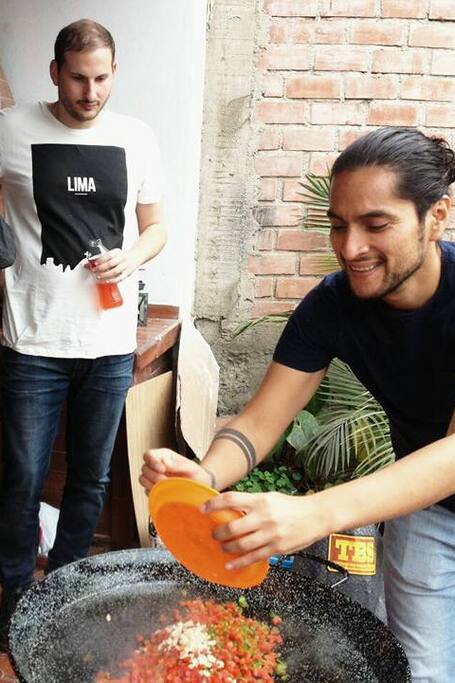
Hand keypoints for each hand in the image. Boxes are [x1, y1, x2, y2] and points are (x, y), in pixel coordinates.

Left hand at [85, 248, 138, 282]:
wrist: (135, 257)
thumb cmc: (122, 256)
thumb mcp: (114, 254)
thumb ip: (102, 258)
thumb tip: (88, 264)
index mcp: (118, 252)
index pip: (108, 255)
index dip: (101, 260)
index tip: (94, 263)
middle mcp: (122, 258)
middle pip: (111, 263)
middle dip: (101, 268)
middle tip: (94, 270)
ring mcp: (125, 266)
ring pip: (115, 271)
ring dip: (105, 275)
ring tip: (99, 276)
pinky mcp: (127, 273)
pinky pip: (120, 278)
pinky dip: (113, 280)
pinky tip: (107, 281)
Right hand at [140, 448, 210, 491]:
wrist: (200, 488)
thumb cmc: (196, 474)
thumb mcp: (191, 467)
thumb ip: (179, 464)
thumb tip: (165, 463)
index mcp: (164, 456)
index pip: (149, 454)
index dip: (152, 461)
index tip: (162, 469)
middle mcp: (156, 465)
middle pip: (144, 468)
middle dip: (153, 475)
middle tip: (165, 481)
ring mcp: (154, 478)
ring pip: (142, 479)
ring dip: (151, 484)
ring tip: (164, 488)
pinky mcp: (154, 489)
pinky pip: (146, 491)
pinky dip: (153, 492)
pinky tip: (163, 494)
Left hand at [202, 490, 330, 569]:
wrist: (316, 516)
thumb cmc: (290, 506)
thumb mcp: (269, 498)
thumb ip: (251, 504)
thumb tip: (228, 510)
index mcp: (261, 500)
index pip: (231, 500)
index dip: (213, 504)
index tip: (202, 509)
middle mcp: (264, 517)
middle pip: (232, 527)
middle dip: (218, 533)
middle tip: (214, 534)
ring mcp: (271, 534)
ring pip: (240, 545)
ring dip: (227, 548)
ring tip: (223, 547)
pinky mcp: (277, 549)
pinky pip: (253, 558)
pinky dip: (239, 563)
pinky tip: (230, 565)